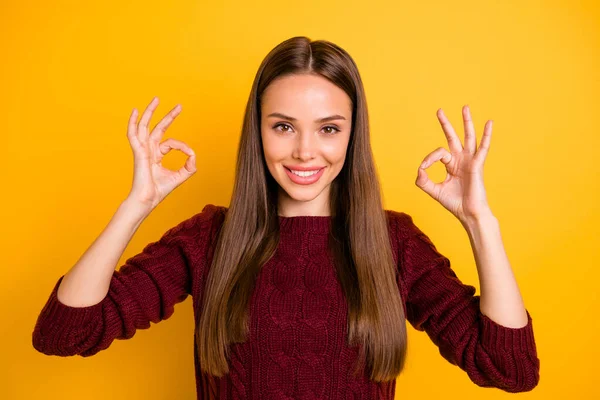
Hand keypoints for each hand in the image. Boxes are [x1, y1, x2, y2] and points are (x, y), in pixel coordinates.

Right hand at [125, 96, 195, 210]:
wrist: (148, 199)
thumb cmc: (160, 190)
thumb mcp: (180, 176)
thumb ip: (189, 165)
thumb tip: (193, 154)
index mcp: (156, 155)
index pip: (170, 143)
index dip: (182, 146)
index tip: (190, 153)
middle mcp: (148, 150)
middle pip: (158, 128)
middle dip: (168, 116)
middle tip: (179, 106)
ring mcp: (142, 150)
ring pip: (145, 126)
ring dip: (150, 112)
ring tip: (156, 99)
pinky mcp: (138, 152)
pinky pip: (133, 134)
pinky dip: (132, 122)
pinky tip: (136, 111)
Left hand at [415, 105, 493, 223]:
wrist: (468, 214)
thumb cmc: (455, 203)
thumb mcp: (434, 190)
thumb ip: (424, 181)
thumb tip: (419, 169)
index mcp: (451, 165)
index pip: (438, 153)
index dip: (428, 159)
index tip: (423, 168)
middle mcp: (461, 160)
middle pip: (453, 137)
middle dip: (446, 124)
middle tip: (439, 110)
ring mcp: (470, 161)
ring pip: (468, 137)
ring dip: (466, 122)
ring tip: (464, 107)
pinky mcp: (477, 165)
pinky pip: (483, 147)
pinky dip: (487, 135)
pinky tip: (489, 123)